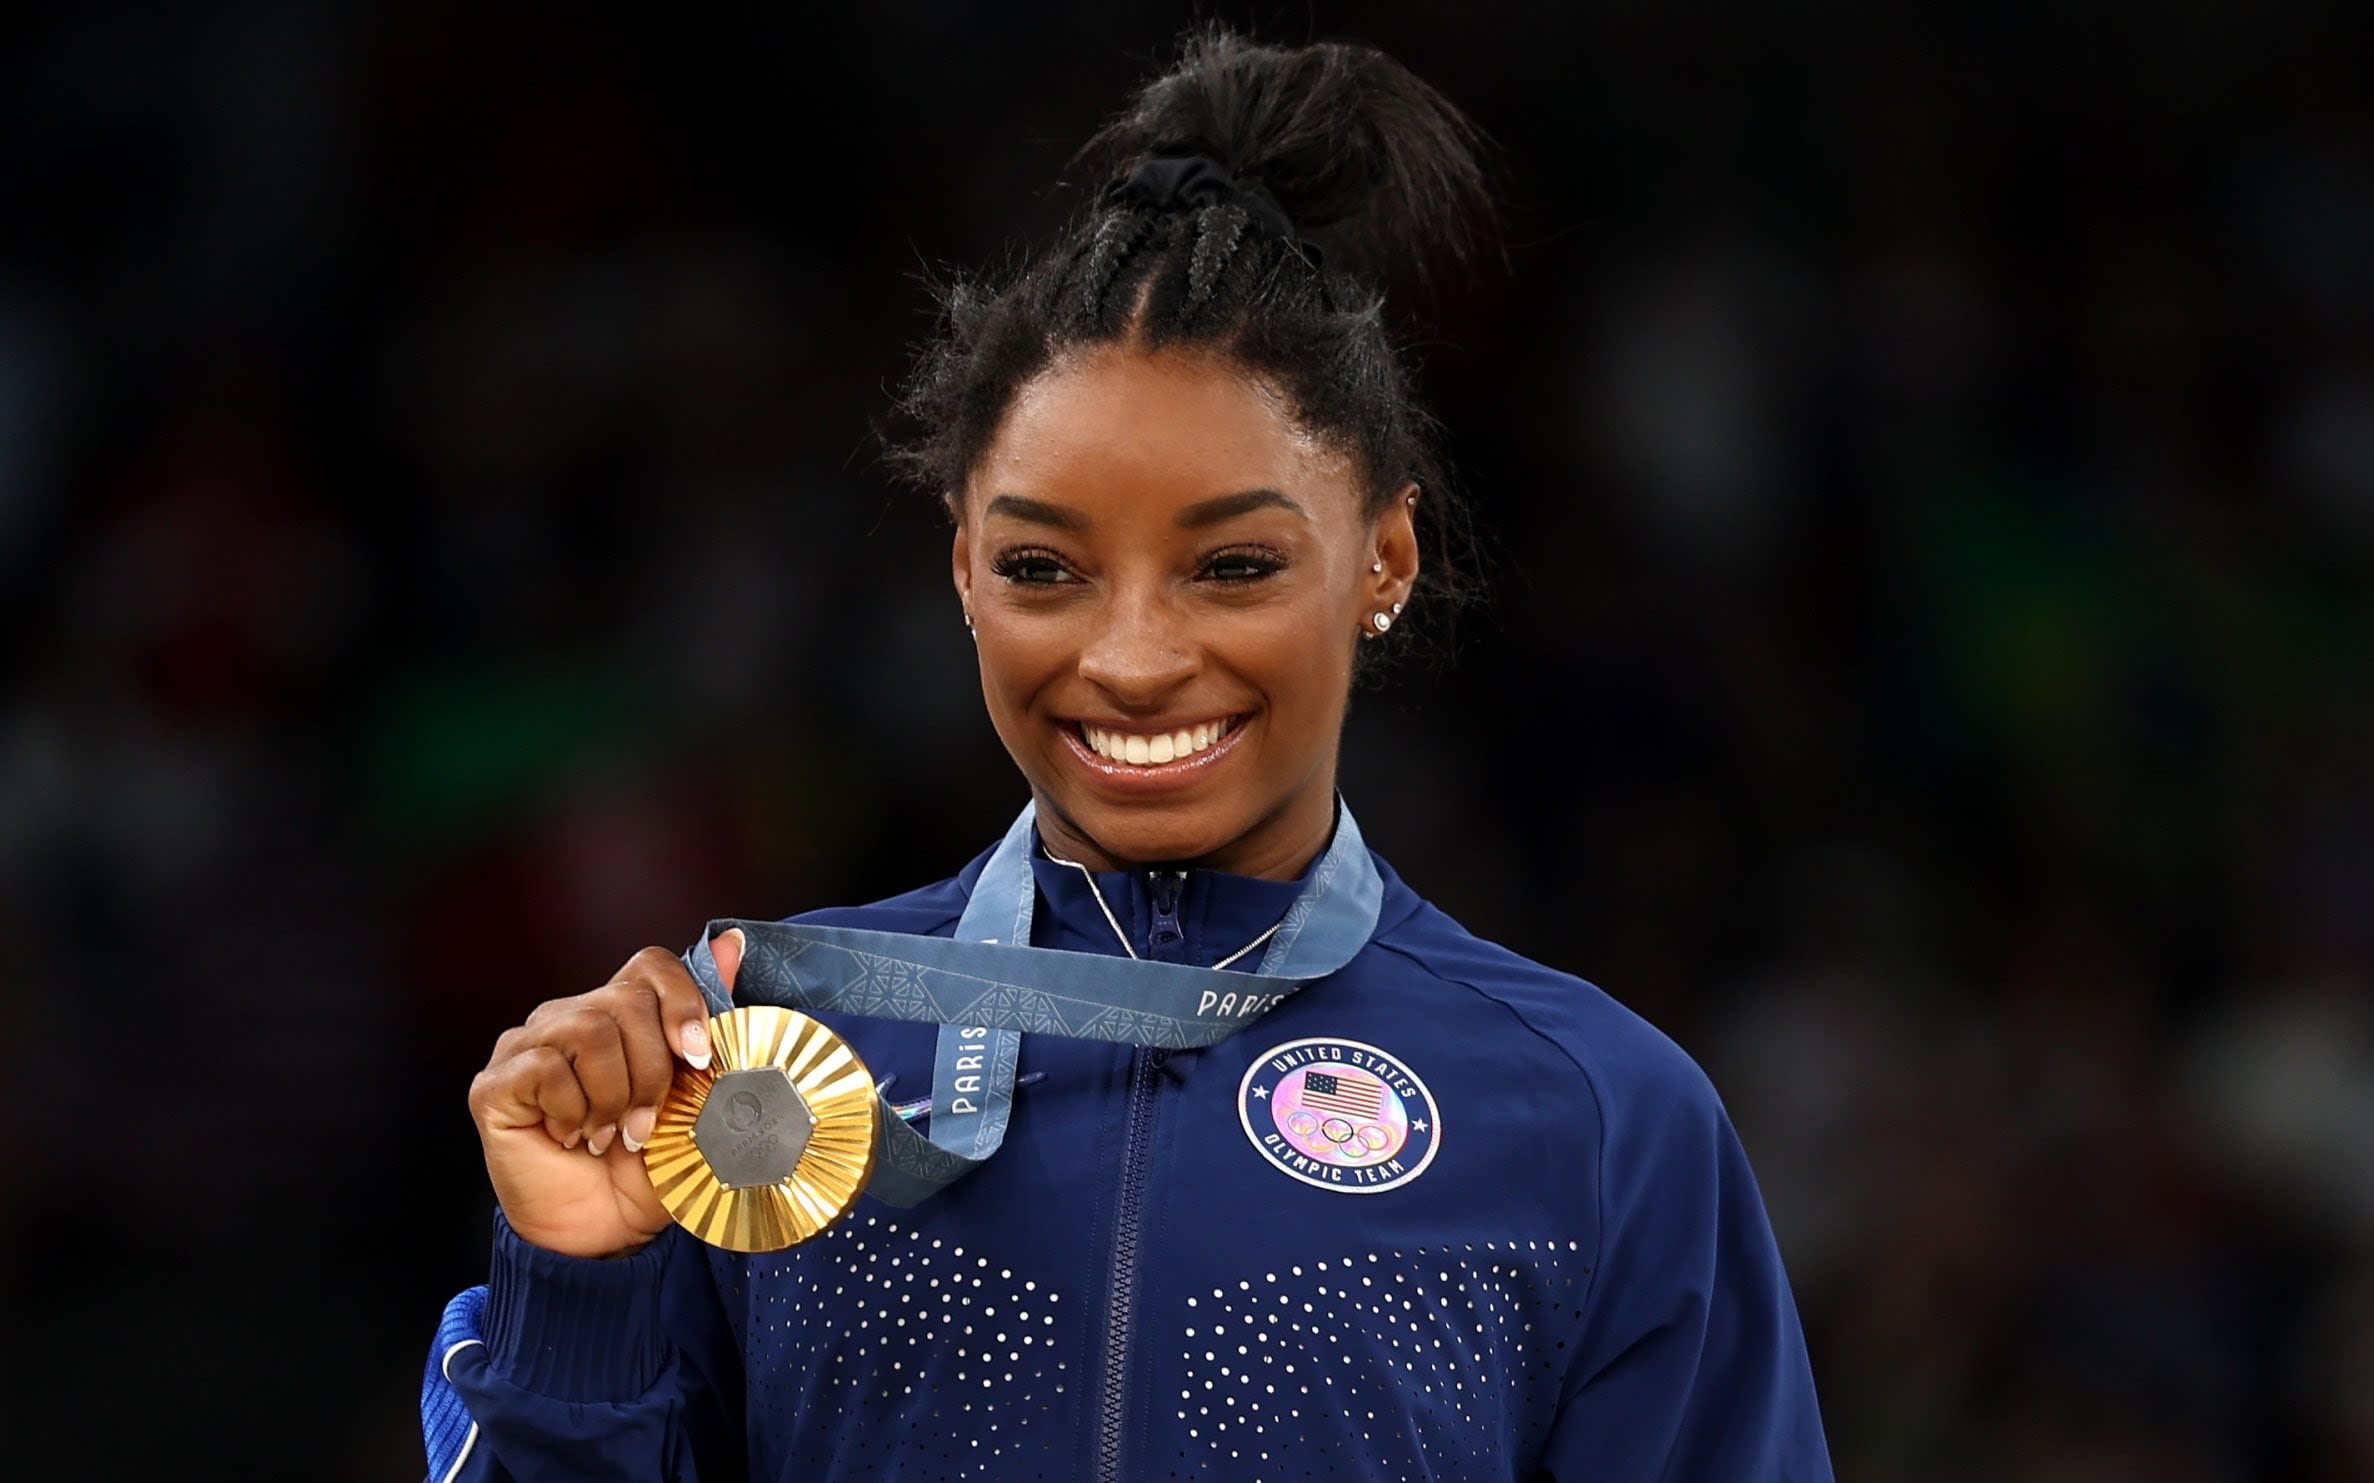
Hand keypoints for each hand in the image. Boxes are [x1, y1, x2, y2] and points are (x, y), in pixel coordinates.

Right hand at [468, 930, 744, 1258]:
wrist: (605, 1233)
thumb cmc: (648, 1168)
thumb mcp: (696, 1100)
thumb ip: (707, 1025)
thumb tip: (734, 943)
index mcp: (617, 1016)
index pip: (649, 966)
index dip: (681, 1002)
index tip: (698, 1057)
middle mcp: (567, 1018)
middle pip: (625, 1002)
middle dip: (653, 1072)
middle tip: (646, 1124)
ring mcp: (525, 1047)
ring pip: (589, 1031)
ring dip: (614, 1096)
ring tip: (611, 1135)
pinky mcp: (494, 1083)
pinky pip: (546, 1069)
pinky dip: (573, 1111)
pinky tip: (572, 1138)